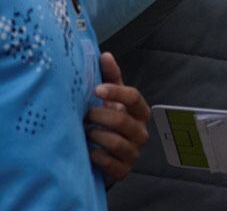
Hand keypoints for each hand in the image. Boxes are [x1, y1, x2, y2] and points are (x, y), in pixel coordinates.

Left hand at [87, 52, 150, 183]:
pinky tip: (89, 152)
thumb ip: (110, 78)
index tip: (97, 89)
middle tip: (86, 115)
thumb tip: (105, 55)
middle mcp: (140, 132)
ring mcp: (134, 152)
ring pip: (118, 143)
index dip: (116, 92)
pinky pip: (112, 164)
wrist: (105, 157)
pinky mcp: (124, 170)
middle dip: (101, 117)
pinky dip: (98, 157)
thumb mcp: (110, 99)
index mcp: (139, 112)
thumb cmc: (107, 122)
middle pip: (124, 121)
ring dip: (98, 136)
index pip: (134, 98)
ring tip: (86, 132)